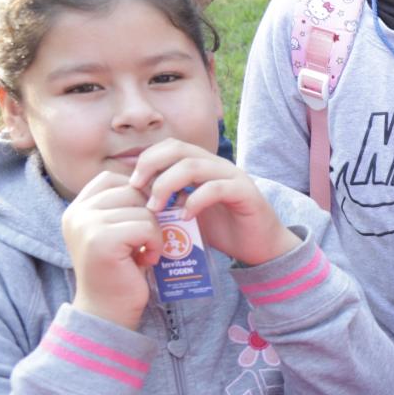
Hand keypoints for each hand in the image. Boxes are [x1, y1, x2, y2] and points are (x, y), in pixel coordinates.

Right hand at [62, 172, 161, 329]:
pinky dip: (155, 242)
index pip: (112, 178)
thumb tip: (161, 180)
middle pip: (131, 190)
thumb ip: (127, 207)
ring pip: (142, 209)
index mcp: (77, 209)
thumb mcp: (119, 232)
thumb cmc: (121, 271)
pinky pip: (146, 226)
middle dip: (149, 213)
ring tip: (146, 252)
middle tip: (149, 239)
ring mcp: (87, 225)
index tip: (146, 217)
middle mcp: (77, 213)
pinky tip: (147, 259)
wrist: (108, 311)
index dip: (138, 192)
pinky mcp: (102, 240)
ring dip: (154, 231)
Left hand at [128, 140, 294, 267]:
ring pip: (194, 165)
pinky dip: (195, 201)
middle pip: (179, 149)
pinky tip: (184, 218)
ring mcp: (233, 177)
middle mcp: (217, 165)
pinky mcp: (246, 193)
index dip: (147, 159)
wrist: (261, 248)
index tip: (132, 183)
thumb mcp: (188, 214)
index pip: (170, 146)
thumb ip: (169, 203)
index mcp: (203, 166)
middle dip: (151, 165)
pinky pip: (216, 188)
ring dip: (167, 184)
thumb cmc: (224, 231)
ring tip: (156, 208)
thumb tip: (136, 200)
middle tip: (137, 188)